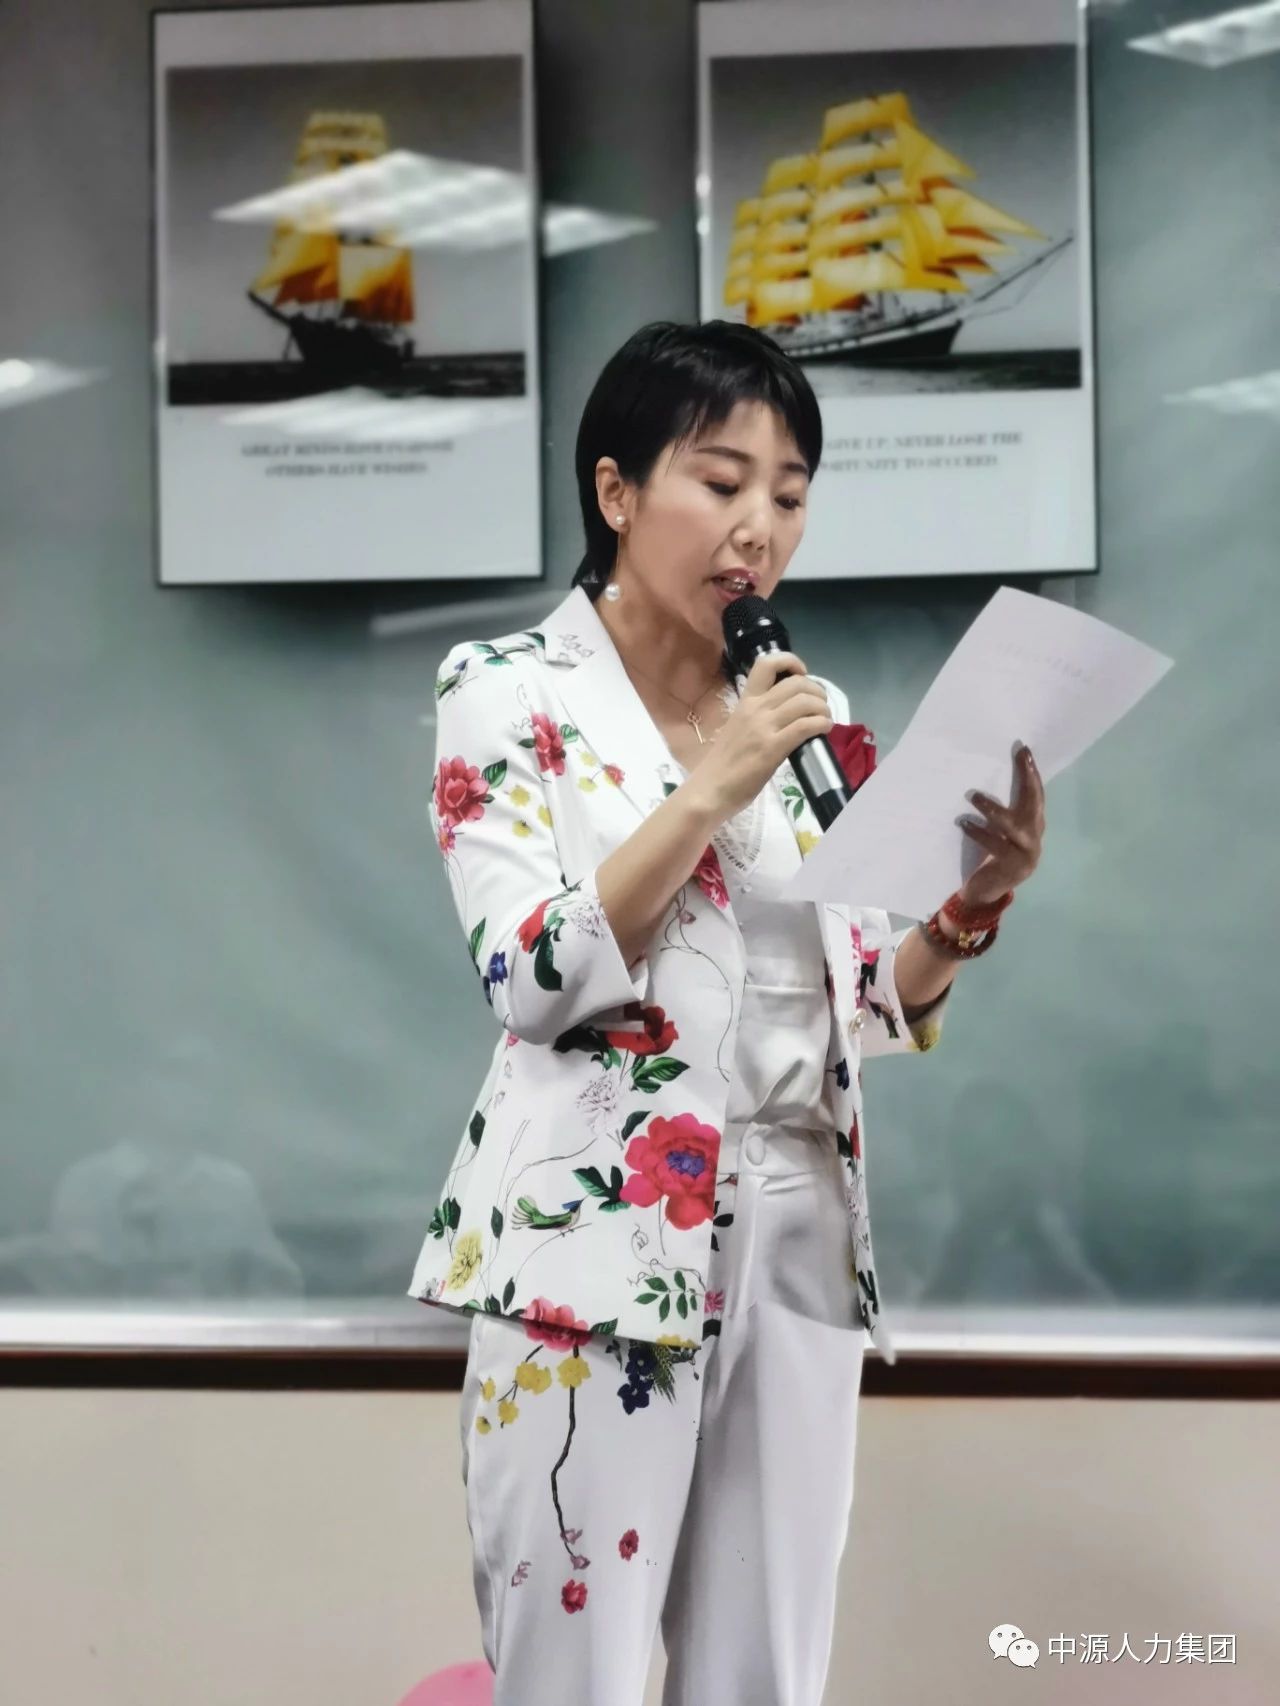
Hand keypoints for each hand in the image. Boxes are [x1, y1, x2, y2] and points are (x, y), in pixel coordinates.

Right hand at [694, 651, 831, 821]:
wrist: (709, 790)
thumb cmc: (722, 764)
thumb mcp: (739, 728)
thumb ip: (759, 717)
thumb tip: (787, 716)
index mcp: (745, 701)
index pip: (766, 663)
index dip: (791, 661)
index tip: (801, 675)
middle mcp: (755, 709)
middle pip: (796, 683)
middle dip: (817, 691)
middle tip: (821, 705)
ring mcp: (763, 728)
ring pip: (805, 702)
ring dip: (823, 708)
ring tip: (825, 719)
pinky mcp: (772, 749)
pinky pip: (805, 726)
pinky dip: (821, 724)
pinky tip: (824, 730)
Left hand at [955, 744, 1045, 908]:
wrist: (985, 892)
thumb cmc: (990, 857)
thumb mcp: (999, 832)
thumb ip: (1002, 812)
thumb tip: (984, 778)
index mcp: (1033, 826)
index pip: (1036, 795)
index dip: (1031, 774)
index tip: (1024, 750)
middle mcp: (1035, 837)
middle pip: (1035, 804)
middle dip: (1028, 779)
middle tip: (1020, 758)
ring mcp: (1027, 853)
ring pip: (1015, 826)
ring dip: (994, 810)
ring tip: (973, 796)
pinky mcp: (1013, 867)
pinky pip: (997, 846)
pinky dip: (980, 833)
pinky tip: (963, 824)